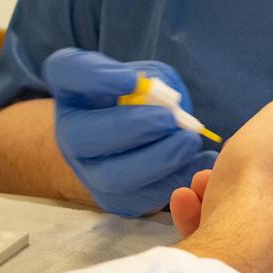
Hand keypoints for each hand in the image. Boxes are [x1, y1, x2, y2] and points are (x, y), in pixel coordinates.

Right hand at [42, 48, 216, 216]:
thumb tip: (168, 100)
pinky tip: (203, 161)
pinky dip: (176, 179)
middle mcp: (71, 132)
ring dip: (157, 159)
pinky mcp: (116, 199)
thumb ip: (154, 79)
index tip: (131, 79)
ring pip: (113, 178)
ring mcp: (89, 171)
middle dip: (133, 128)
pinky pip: (142, 198)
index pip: (70, 73)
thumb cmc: (140, 98)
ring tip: (189, 141)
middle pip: (84, 138)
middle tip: (170, 119)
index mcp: (74, 88)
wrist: (133, 137)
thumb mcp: (146, 75)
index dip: (97, 77)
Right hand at [171, 28, 272, 272]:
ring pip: (253, 213)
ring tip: (202, 180)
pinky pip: (226, 237)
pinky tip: (186, 204)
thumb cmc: (271, 178)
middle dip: (254, 165)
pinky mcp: (243, 268)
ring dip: (223, 190)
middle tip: (230, 155)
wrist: (233, 252)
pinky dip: (205, 216)